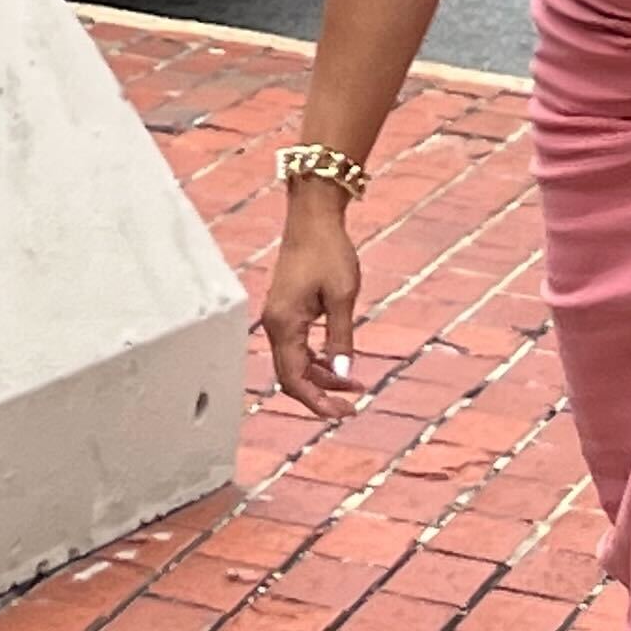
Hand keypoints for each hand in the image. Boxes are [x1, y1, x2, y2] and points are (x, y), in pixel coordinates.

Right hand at [257, 202, 364, 418]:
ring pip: (294, 363)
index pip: (293, 378)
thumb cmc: (329, 252)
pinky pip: (296, 347)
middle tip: (352, 406)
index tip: (342, 413)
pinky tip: (339, 363)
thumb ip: (341, 338)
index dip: (316, 401)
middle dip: (320, 395)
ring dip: (321, 377)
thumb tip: (344, 372)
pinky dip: (316, 360)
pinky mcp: (285, 310)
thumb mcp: (343, 296)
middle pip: (291, 375)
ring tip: (355, 384)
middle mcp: (274, 324)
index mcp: (285, 323)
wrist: (312, 218)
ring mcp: (278, 317)